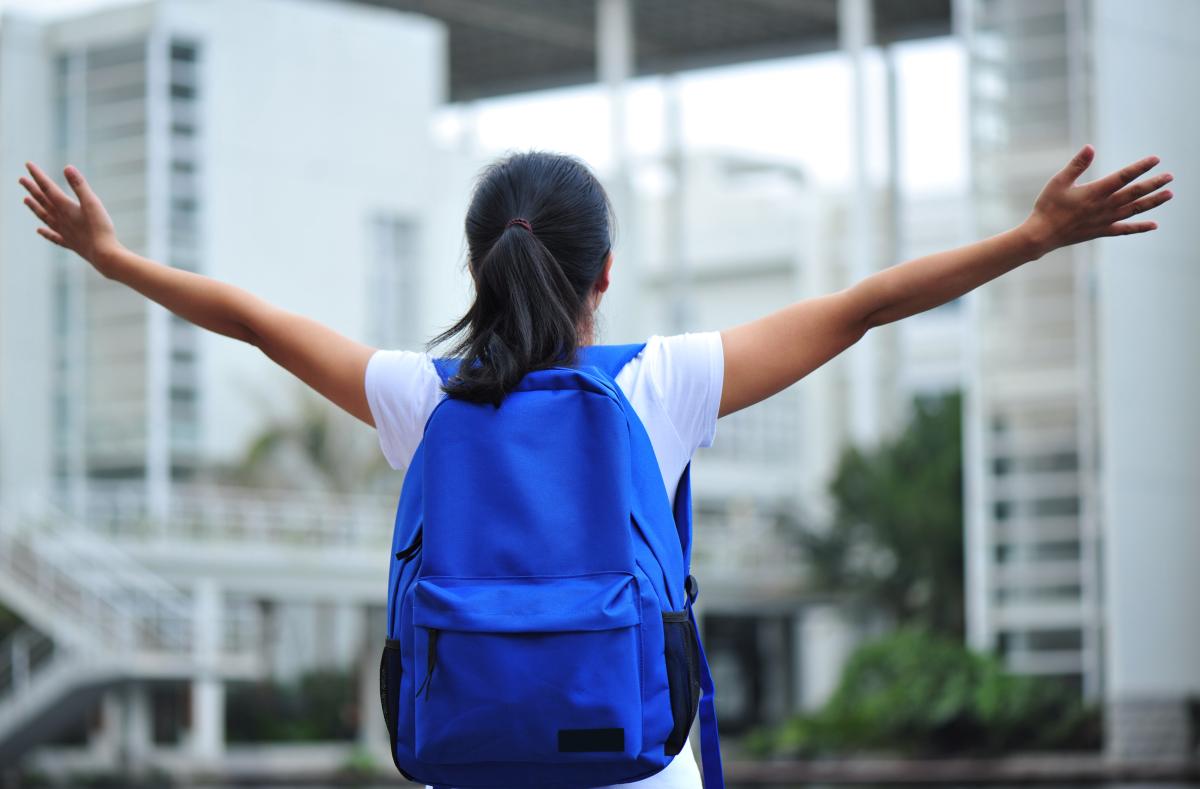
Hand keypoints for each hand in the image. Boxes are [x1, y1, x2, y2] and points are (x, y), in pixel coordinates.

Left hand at [19, 162, 122, 273]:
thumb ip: (79, 185)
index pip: (47, 188)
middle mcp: (60, 219)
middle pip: (43, 201)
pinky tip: (39, 231)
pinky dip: (45, 233)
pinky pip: (53, 236)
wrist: (103, 255)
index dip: (37, 175)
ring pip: (44, 217)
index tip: (28, 164)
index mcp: (65, 207)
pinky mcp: (70, 243)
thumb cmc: (100, 228)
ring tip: (25, 200)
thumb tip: (67, 168)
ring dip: (34, 208)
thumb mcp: (92, 203)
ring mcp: (64, 232)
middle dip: (32, 189)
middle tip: (21, 180)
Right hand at [1020, 145, 1172, 259]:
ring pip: (1134, 210)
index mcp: (1095, 192)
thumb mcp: (1058, 182)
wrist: (1041, 235)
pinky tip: (1154, 225)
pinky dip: (1140, 227)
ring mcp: (1105, 220)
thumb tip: (1090, 147)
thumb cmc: (1047, 206)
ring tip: (1169, 194)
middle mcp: (1104, 206)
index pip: (1123, 177)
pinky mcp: (1101, 231)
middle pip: (1135, 193)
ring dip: (1153, 202)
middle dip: (1154, 184)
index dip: (1140, 167)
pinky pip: (1125, 229)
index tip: (1155, 160)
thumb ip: (1077, 165)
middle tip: (1170, 176)